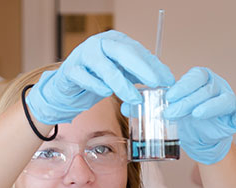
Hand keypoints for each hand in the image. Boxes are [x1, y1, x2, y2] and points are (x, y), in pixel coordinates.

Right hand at [26, 31, 173, 125]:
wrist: (68, 86)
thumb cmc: (98, 78)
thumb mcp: (123, 73)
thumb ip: (141, 74)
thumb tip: (166, 79)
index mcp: (114, 41)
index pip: (137, 50)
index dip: (152, 65)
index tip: (166, 80)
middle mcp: (99, 44)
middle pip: (122, 53)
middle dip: (141, 68)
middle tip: (155, 83)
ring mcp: (83, 55)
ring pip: (104, 67)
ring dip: (121, 83)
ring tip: (134, 98)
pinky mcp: (70, 70)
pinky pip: (84, 77)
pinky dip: (96, 85)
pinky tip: (105, 93)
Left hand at [164, 68, 235, 164]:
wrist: (198, 135)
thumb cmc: (186, 116)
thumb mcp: (174, 107)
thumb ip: (163, 104)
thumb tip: (137, 107)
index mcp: (203, 79)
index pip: (196, 76)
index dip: (183, 86)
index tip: (170, 97)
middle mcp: (218, 86)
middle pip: (207, 90)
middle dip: (188, 101)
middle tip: (171, 113)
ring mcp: (229, 100)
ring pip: (224, 100)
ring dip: (209, 107)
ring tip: (196, 115)